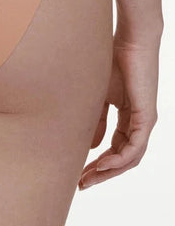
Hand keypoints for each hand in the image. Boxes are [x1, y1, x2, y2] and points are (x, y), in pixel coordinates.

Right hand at [79, 29, 159, 189]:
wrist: (130, 40)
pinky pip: (135, 148)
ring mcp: (145, 121)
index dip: (97, 164)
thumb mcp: (98, 98)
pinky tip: (102, 165)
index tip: (78, 174)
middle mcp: (140, 123)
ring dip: (108, 172)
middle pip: (123, 160)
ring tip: (88, 179)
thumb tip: (91, 146)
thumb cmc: (112, 61)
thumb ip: (96, 122)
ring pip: (130, 158)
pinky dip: (118, 160)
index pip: (115, 149)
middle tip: (81, 185)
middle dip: (101, 174)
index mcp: (129, 117)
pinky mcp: (147, 116)